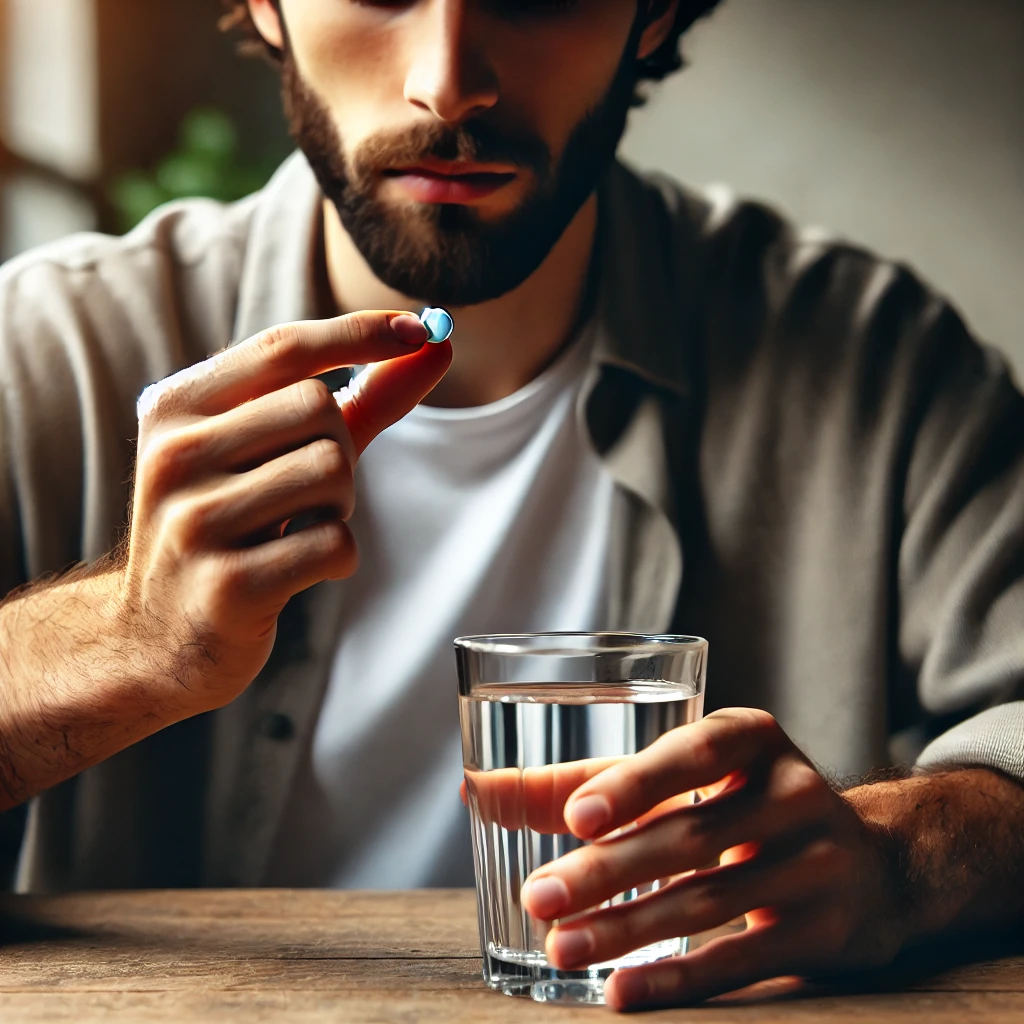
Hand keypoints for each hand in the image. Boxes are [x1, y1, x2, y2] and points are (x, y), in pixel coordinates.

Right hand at [121, 311, 449, 712]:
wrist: (160, 636)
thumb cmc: (234, 525)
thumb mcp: (278, 451)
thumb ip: (359, 397)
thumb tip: (437, 340)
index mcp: (176, 408)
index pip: (283, 348)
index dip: (359, 334)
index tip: (419, 329)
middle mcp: (174, 456)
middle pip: (319, 409)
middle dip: (341, 451)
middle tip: (309, 492)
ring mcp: (195, 521)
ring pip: (332, 472)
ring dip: (341, 505)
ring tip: (298, 529)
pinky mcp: (228, 585)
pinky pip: (335, 544)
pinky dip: (339, 557)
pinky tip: (300, 570)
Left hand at [519, 708, 909, 1009]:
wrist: (873, 863)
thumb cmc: (741, 804)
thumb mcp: (681, 778)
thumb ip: (580, 782)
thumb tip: (475, 790)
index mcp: (753, 737)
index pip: (696, 752)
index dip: (639, 781)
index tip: (576, 815)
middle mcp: (794, 790)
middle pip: (691, 835)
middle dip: (609, 870)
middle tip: (539, 898)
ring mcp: (819, 862)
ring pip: (710, 900)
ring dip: (628, 928)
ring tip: (560, 945)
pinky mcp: (826, 930)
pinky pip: (742, 959)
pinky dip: (677, 979)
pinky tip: (621, 991)